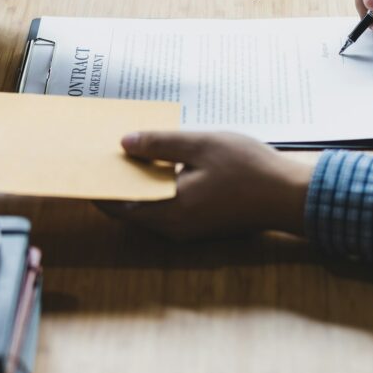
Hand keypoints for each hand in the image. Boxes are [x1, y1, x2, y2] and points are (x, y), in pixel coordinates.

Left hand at [97, 131, 312, 239]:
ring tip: (124, 151)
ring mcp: (187, 228)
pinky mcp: (199, 223)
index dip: (97, 184)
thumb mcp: (201, 145)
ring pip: (147, 208)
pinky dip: (154, 188)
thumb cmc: (249, 169)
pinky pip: (165, 207)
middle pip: (129, 207)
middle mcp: (173, 227)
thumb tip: (124, 143)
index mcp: (170, 211)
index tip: (82, 163)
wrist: (290, 195)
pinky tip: (155, 162)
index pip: (117, 205)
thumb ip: (160, 143)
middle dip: (114, 181)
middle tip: (100, 151)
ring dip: (135, 183)